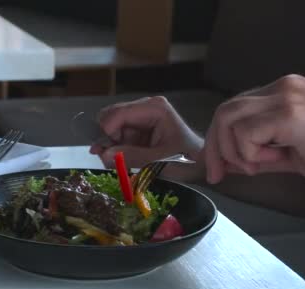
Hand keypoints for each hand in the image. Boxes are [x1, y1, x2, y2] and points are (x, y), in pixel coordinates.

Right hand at [90, 96, 204, 181]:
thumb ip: (132, 157)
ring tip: (117, 163)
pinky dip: (115, 148)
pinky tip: (121, 159)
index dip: (107, 133)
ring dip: (110, 145)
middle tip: (109, 159)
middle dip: (107, 139)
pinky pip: (116, 135)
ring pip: (111, 127)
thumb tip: (103, 155)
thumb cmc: (188, 161)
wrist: (201, 165)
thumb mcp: (161, 162)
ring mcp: (140, 116)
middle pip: (111, 117)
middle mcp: (145, 107)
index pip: (118, 113)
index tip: (104, 153)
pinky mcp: (137, 127)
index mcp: (154, 108)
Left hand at [204, 74, 304, 183]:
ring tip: (259, 165)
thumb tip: (225, 162)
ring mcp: (287, 97)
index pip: (234, 108)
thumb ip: (257, 154)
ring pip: (228, 118)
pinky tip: (274, 160)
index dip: (216, 137)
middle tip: (217, 174)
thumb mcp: (291, 154)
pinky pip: (245, 133)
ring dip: (233, 151)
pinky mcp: (290, 113)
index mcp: (283, 92)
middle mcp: (283, 87)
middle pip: (225, 111)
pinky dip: (249, 153)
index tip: (213, 165)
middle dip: (214, 146)